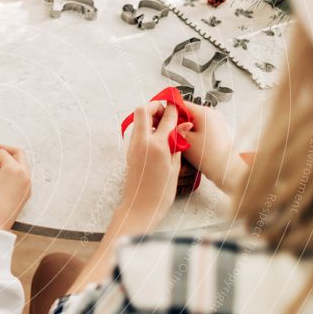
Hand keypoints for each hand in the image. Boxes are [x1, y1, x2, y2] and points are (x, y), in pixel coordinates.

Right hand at [0, 143, 30, 230]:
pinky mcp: (26, 193)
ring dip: (8, 160)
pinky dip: (12, 171)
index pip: (1, 153)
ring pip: (21, 164)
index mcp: (15, 170)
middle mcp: (25, 175)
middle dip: (2, 150)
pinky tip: (0, 177)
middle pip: (17, 153)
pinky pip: (22, 175)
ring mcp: (27, 185)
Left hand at [119, 101, 182, 229]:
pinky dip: (146, 128)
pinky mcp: (130, 153)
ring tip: (164, 125)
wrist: (140, 208)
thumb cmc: (160, 193)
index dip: (173, 109)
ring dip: (149, 117)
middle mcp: (142, 142)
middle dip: (155, 106)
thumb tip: (182, 126)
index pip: (166, 117)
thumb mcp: (174, 167)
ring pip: (137, 120)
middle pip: (143, 110)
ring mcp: (133, 147)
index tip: (178, 105)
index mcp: (157, 145)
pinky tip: (157, 137)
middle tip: (166, 112)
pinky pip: (137, 132)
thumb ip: (177, 143)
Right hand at [176, 102, 247, 193]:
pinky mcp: (218, 129)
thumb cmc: (208, 156)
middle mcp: (212, 113)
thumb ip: (173, 127)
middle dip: (178, 122)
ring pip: (194, 120)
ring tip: (182, 141)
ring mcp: (216, 121)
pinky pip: (201, 127)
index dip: (168, 113)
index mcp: (203, 112)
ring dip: (186, 129)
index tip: (161, 120)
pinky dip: (194, 133)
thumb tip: (167, 121)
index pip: (180, 104)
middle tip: (171, 134)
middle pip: (187, 112)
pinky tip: (191, 143)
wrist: (226, 167)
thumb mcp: (184, 140)